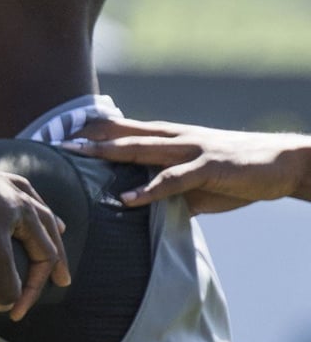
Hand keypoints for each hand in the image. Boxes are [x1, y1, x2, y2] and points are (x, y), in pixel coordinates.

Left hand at [0, 150, 70, 321]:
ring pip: (29, 200)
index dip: (33, 289)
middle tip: (63, 276)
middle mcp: (19, 193)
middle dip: (56, 254)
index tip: (16, 313)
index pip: (44, 256)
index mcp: (28, 213)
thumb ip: (4, 277)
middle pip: (47, 226)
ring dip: (43, 217)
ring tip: (55, 226)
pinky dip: (2, 183)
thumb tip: (8, 305)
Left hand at [63, 118, 310, 213]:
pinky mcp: (209, 167)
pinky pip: (173, 180)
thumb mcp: (197, 183)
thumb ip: (170, 193)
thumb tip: (146, 211)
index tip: (65, 133)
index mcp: (173, 139)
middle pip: (125, 135)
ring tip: (77, 156)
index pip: (127, 130)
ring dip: (108, 153)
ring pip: (142, 150)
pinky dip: (149, 190)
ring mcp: (192, 150)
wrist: (284, 162)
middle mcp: (177, 138)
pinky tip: (128, 200)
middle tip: (57, 142)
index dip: (97, 131)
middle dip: (90, 138)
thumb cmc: (238, 173)